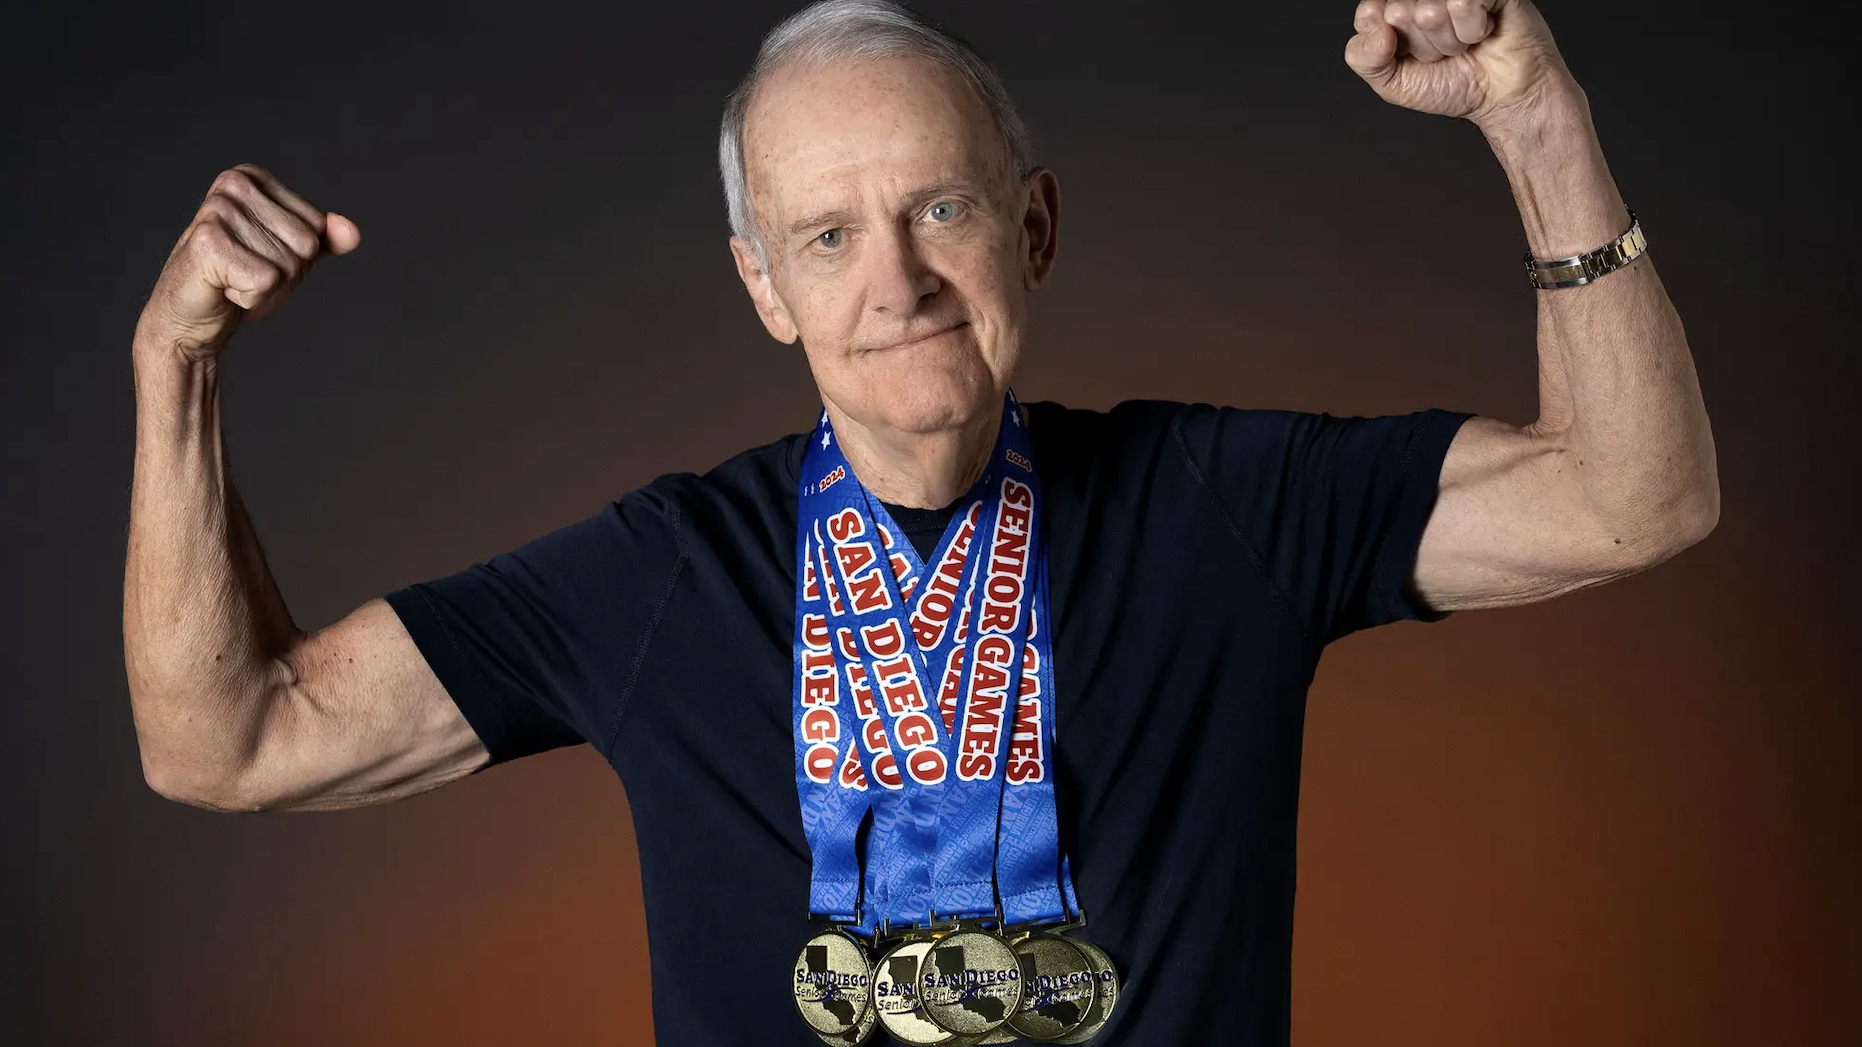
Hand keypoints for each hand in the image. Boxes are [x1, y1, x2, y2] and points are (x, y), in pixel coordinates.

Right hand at [135, 165, 359, 364]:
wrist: (191, 319)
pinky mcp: (208, 244)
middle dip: (284, 271)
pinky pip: (266, 281)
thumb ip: (324, 239)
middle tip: (244, 272)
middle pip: (305, 243)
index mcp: (252, 177)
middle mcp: (233, 185)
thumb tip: (352, 231)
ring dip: (265, 286)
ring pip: (288, 264)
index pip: (316, 224)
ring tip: (231, 280)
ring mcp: (218, 211)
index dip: (296, 254)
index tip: (259, 256)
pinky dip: (251, 298)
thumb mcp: (290, 256)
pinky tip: (223, 289)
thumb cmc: (238, 281)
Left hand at [1344, 0, 1575, 128]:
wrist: (1502, 97)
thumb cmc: (1452, 85)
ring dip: (1449, 41)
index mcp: (1395, 8)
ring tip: (1465, 43)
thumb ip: (1364, 59)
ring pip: (1430, 11)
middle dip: (1422, 47)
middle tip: (1444, 52)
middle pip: (1399, 14)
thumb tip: (1377, 31)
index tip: (1410, 55)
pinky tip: (1483, 31)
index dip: (1389, 44)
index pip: (1370, 13)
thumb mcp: (1393, 84)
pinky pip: (1463, 4)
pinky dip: (1473, 30)